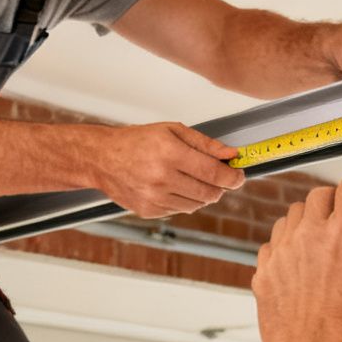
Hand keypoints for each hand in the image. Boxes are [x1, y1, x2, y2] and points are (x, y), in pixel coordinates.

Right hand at [89, 123, 244, 217]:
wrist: (102, 158)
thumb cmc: (137, 141)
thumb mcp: (172, 131)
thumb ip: (205, 144)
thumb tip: (231, 155)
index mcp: (169, 153)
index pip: (214, 173)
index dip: (233, 177)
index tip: (239, 175)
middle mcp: (162, 178)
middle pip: (209, 193)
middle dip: (220, 186)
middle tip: (219, 177)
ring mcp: (154, 197)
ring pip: (196, 204)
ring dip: (202, 194)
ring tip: (190, 178)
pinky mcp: (149, 210)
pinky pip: (179, 210)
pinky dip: (183, 200)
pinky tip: (172, 186)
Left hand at [253, 177, 341, 341]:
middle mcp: (310, 236)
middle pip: (317, 196)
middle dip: (334, 198)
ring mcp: (282, 254)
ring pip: (290, 216)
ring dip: (306, 217)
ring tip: (319, 232)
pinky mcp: (264, 275)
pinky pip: (271, 245)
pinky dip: (285, 244)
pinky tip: (296, 258)